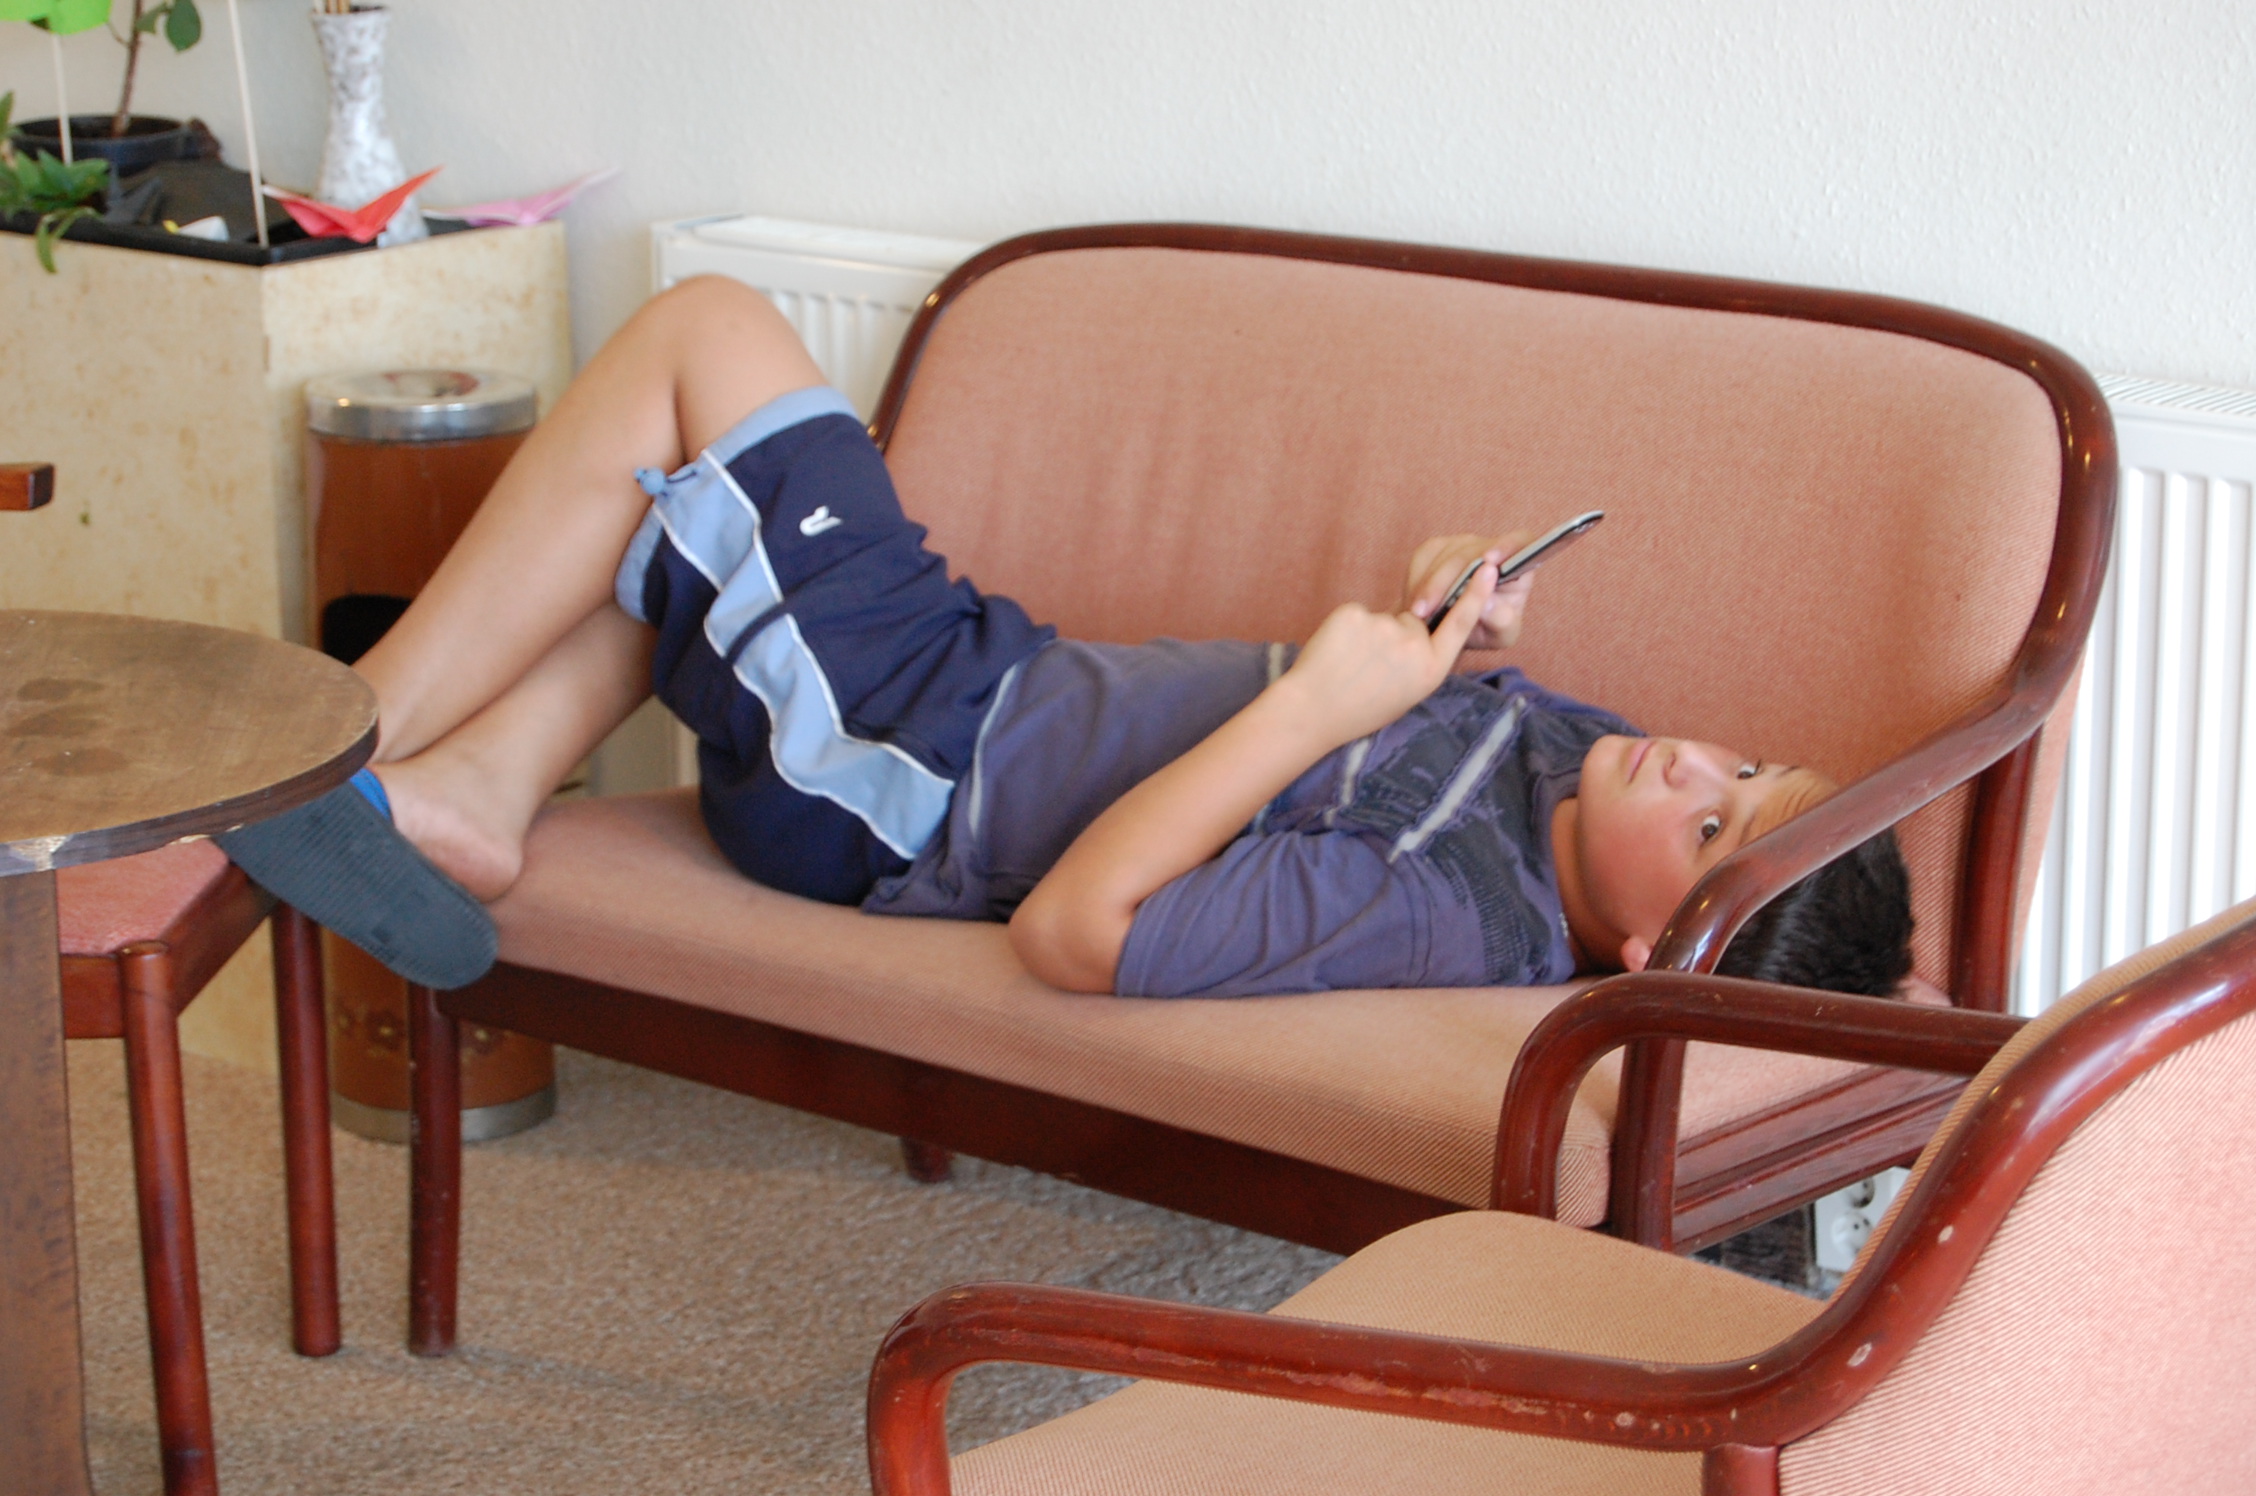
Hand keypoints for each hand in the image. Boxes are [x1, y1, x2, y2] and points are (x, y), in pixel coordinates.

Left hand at [1275, 565, 1496, 747]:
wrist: (1312, 711)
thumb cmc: (1359, 709)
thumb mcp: (1406, 693)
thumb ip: (1421, 660)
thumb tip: (1420, 624)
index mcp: (1430, 670)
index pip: (1460, 624)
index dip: (1476, 594)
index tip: (1488, 568)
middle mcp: (1413, 646)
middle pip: (1414, 620)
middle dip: (1396, 634)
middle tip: (1370, 666)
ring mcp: (1383, 627)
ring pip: (1383, 618)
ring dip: (1370, 633)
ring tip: (1351, 663)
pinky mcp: (1354, 613)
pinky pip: (1357, 613)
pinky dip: (1347, 629)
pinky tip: (1337, 652)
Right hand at [1403, 532, 1535, 649]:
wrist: (1458, 629)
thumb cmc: (1489, 628)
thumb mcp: (1502, 634)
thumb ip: (1501, 620)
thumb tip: (1486, 603)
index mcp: (1518, 563)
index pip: (1520, 542)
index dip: (1506, 546)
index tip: (1489, 562)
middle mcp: (1490, 547)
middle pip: (1469, 553)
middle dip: (1447, 581)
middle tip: (1430, 609)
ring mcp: (1461, 545)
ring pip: (1442, 556)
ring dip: (1427, 585)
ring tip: (1417, 613)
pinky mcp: (1436, 549)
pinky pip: (1422, 559)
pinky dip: (1415, 582)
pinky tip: (1412, 604)